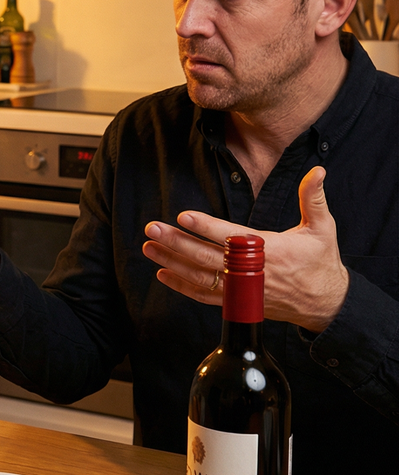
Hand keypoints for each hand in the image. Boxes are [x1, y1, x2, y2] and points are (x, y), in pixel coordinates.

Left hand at [142, 167, 349, 332]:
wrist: (325, 304)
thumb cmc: (321, 262)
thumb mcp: (323, 228)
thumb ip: (314, 198)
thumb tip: (318, 170)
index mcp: (270, 250)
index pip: (231, 236)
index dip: (207, 226)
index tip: (183, 216)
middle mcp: (252, 271)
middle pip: (208, 256)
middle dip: (177, 242)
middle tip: (153, 229)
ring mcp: (242, 289)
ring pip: (200, 277)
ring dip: (172, 261)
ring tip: (149, 247)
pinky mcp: (237, 302)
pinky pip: (204, 296)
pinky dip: (182, 286)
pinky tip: (163, 273)